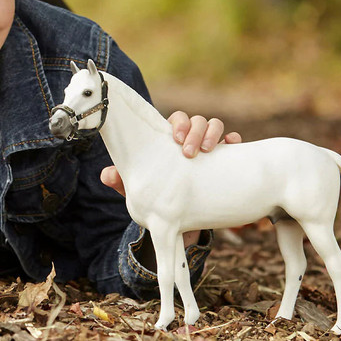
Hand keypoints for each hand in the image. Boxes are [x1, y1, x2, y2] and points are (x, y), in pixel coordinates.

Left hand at [101, 113, 241, 195]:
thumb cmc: (160, 197)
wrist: (184, 221)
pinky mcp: (225, 158)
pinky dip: (233, 140)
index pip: (175, 120)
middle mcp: (191, 139)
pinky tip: (231, 146)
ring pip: (214, 125)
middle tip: (189, 151)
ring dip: (212, 133)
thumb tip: (106, 174)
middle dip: (194, 130)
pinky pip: (233, 142)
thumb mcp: (142, 191)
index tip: (175, 138)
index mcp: (170, 141)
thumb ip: (124, 182)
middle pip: (196, 119)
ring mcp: (209, 146)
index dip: (177, 124)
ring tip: (208, 150)